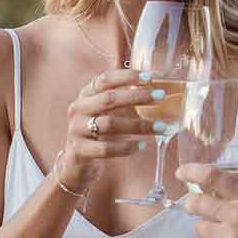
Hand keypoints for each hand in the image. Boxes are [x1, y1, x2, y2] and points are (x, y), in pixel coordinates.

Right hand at [60, 69, 159, 188]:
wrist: (76, 161)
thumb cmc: (96, 131)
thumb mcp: (104, 110)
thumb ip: (121, 95)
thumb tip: (151, 79)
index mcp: (86, 95)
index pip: (105, 79)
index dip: (127, 77)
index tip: (150, 78)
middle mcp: (78, 109)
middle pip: (109, 99)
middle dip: (137, 96)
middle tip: (161, 97)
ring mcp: (77, 129)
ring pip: (110, 124)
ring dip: (138, 125)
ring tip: (161, 127)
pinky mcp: (79, 150)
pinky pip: (105, 148)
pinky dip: (126, 147)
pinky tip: (141, 145)